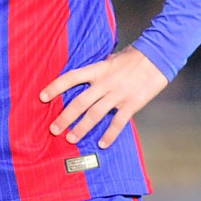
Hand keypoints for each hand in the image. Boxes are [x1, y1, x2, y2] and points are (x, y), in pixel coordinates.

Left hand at [39, 45, 168, 148]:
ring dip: (81, 128)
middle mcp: (105, 83)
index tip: (42, 97)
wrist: (158, 56)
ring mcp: (118, 94)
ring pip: (95, 114)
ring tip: (70, 138)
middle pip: (80, 102)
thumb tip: (87, 76)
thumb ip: (99, 70)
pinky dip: (110, 134)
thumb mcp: (111, 58)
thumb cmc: (134, 56)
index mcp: (98, 69)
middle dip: (65, 117)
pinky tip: (102, 144)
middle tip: (53, 129)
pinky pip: (118, 122)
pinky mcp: (132, 103)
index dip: (55, 87)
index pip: (71, 78)